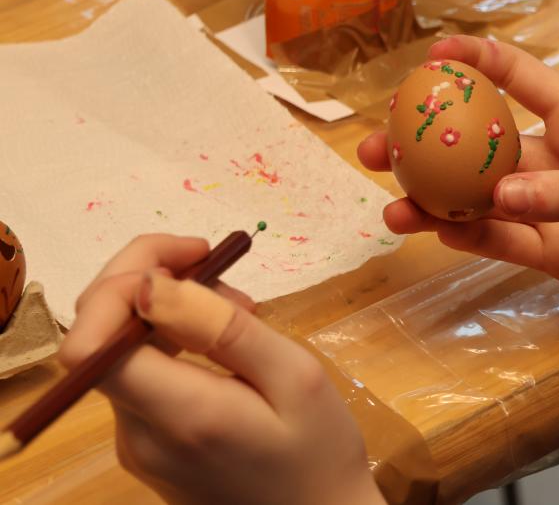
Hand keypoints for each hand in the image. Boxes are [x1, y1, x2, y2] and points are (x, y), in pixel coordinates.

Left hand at [59, 234, 384, 504]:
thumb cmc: (320, 452)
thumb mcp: (294, 378)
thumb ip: (222, 329)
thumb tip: (150, 284)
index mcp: (180, 415)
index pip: (92, 339)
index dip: (124, 277)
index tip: (191, 253)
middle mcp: (139, 433)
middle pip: (101, 336)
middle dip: (152, 282)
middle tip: (222, 269)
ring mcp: (137, 444)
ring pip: (122, 351)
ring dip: (168, 311)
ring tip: (241, 312)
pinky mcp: (146, 447)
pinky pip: (141, 377)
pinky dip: (172, 343)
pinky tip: (225, 346)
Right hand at [359, 36, 558, 364]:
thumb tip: (500, 195)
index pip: (522, 78)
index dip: (476, 62)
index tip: (428, 57)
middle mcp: (558, 161)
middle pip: (480, 145)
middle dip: (429, 145)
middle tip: (379, 150)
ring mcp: (553, 210)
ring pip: (480, 199)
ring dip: (437, 201)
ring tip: (395, 209)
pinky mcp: (556, 255)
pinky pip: (502, 241)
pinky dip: (470, 237)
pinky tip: (438, 234)